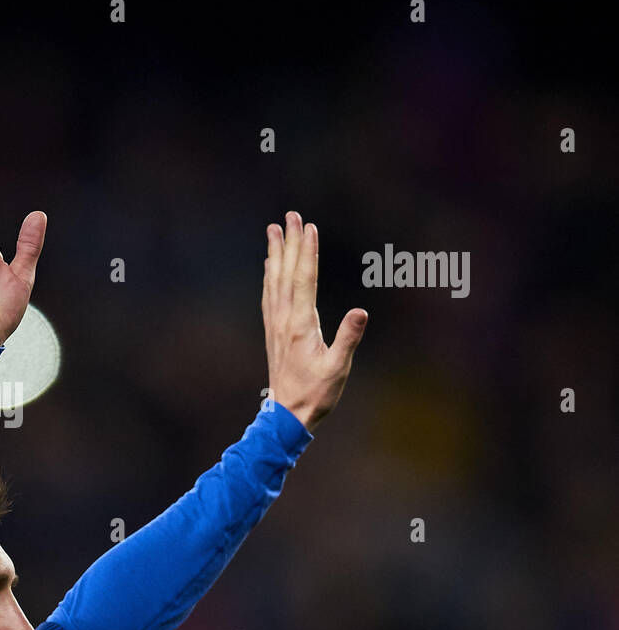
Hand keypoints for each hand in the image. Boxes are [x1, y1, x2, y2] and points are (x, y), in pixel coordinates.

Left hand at [263, 212, 366, 432]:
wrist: (287, 414)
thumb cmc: (316, 393)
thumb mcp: (338, 368)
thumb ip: (348, 339)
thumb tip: (361, 312)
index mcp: (301, 324)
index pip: (304, 280)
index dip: (306, 252)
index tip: (308, 227)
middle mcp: (284, 320)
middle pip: (286, 273)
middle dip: (288, 242)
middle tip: (289, 215)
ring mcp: (275, 325)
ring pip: (274, 281)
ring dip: (275, 254)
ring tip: (273, 230)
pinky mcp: (273, 332)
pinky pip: (269, 295)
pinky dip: (270, 275)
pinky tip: (270, 266)